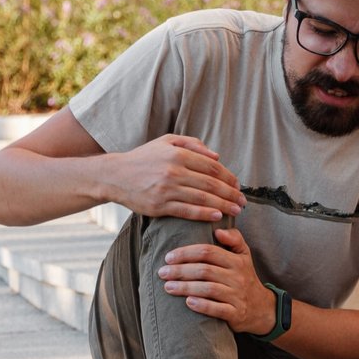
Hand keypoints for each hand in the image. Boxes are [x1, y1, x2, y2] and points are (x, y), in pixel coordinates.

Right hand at [103, 135, 246, 221]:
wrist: (115, 176)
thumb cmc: (144, 158)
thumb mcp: (166, 142)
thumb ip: (192, 144)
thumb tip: (216, 156)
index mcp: (178, 153)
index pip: (211, 166)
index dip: (228, 177)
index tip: (238, 185)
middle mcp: (173, 170)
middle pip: (211, 184)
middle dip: (231, 194)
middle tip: (242, 202)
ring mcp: (166, 189)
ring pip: (202, 199)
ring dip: (223, 206)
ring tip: (236, 211)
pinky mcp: (159, 206)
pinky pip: (187, 211)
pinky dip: (204, 214)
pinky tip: (217, 217)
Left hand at [158, 227, 277, 333]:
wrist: (262, 309)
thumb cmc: (245, 278)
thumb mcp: (244, 256)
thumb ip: (234, 238)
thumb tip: (218, 229)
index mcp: (237, 260)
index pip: (208, 252)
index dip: (186, 253)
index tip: (168, 257)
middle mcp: (238, 277)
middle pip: (205, 270)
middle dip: (180, 270)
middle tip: (162, 272)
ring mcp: (237, 296)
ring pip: (208, 289)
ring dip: (185, 287)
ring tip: (167, 287)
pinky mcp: (236, 314)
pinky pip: (217, 309)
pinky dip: (202, 305)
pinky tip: (188, 302)